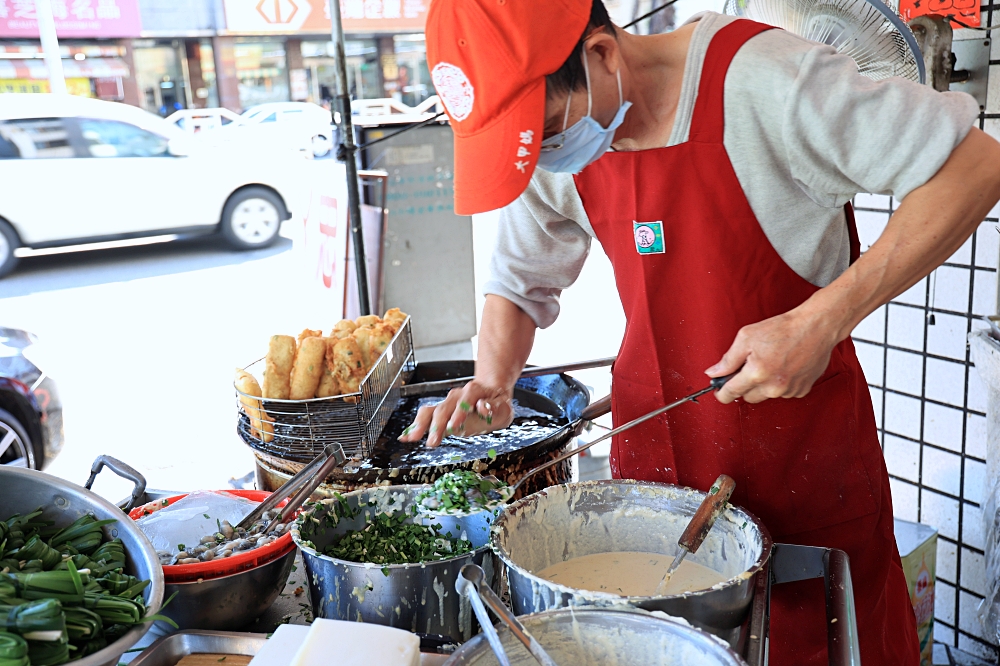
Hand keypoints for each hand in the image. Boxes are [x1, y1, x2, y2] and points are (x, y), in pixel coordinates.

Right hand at [398, 380, 513, 447]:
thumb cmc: (497, 403)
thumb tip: (483, 408)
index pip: (465, 401)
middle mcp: (457, 395)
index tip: (454, 427)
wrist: (490, 391)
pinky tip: (406, 436)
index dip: (459, 414)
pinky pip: (426, 416)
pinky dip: (416, 426)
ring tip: (412, 438)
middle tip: (432, 442)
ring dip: (421, 425)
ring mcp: (447, 403)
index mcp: (474, 392)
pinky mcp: (441, 412)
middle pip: (444, 408)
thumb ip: (494, 408)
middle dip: (437, 425)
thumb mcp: (504, 407)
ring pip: (431, 411)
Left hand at [706, 308, 839, 404]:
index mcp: (757, 373)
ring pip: (765, 395)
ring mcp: (789, 390)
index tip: (719, 391)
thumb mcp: (746, 337)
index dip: (721, 393)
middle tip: (748, 367)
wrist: (815, 327)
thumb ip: (728, 359)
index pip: (731, 393)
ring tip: (770, 363)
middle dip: (744, 385)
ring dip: (763, 385)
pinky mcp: (801, 390)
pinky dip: (779, 384)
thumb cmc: (783, 329)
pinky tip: (783, 367)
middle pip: (747, 397)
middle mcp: (773, 386)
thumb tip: (713, 373)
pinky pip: (782, 393)